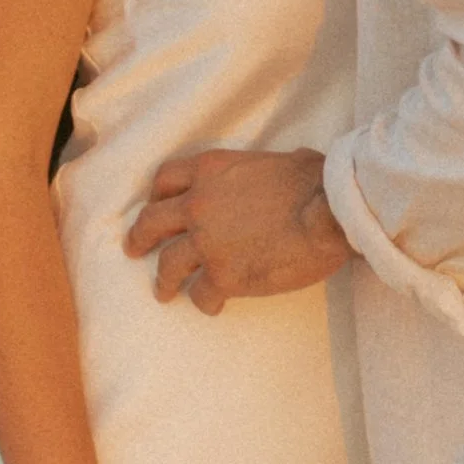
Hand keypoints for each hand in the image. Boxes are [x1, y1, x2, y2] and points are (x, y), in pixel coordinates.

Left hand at [124, 147, 347, 310]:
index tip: (155, 208)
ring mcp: (206, 242)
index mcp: (210, 170)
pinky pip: (201, 294)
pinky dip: (205, 301)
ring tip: (163, 292)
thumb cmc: (316, 181)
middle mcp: (198, 204)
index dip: (157, 197)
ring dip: (163, 281)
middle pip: (152, 222)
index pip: (166, 180)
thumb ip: (260, 169)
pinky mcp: (223, 275)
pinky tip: (212, 304)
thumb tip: (285, 168)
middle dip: (140, 238)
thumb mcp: (278, 159)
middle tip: (134, 250)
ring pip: (168, 265)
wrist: (330, 212)